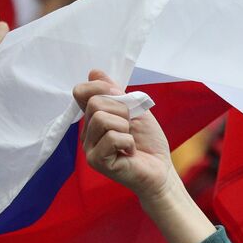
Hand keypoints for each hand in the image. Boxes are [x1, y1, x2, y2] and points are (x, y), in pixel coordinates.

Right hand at [73, 69, 176, 202]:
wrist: (161, 170)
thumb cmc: (149, 142)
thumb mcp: (136, 110)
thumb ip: (116, 92)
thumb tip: (94, 72)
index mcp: (93, 118)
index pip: (81, 91)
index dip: (101, 89)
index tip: (122, 101)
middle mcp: (87, 132)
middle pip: (94, 103)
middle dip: (121, 111)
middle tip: (131, 128)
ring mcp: (89, 147)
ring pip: (101, 119)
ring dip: (125, 127)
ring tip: (130, 141)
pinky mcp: (96, 161)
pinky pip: (111, 138)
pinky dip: (128, 143)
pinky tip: (130, 153)